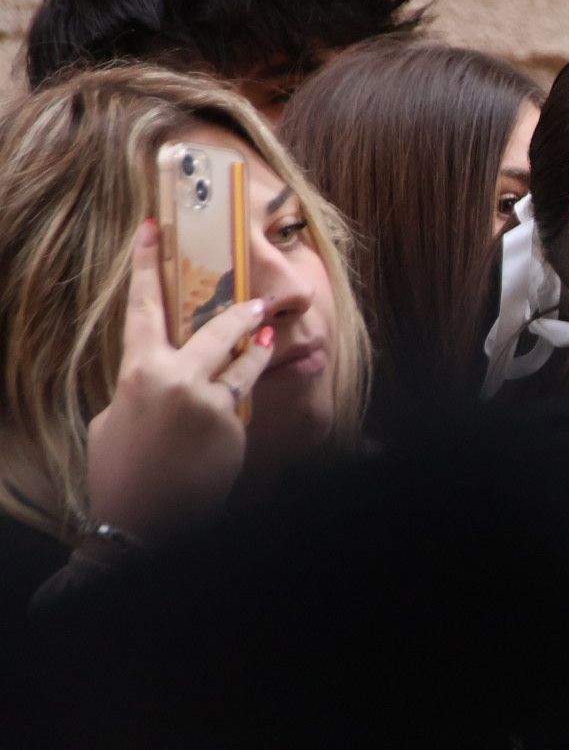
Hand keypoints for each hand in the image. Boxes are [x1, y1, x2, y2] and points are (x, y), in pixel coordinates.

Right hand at [85, 221, 274, 541]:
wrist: (143, 522)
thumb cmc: (123, 471)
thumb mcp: (116, 420)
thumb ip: (143, 385)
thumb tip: (161, 370)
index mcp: (136, 372)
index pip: (144, 307)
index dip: (148, 264)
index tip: (154, 227)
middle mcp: (172, 378)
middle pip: (214, 329)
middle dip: (239, 311)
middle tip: (260, 299)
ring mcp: (204, 398)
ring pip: (243, 359)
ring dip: (257, 346)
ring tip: (269, 332)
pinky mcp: (230, 421)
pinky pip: (246, 394)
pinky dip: (251, 386)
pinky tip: (264, 383)